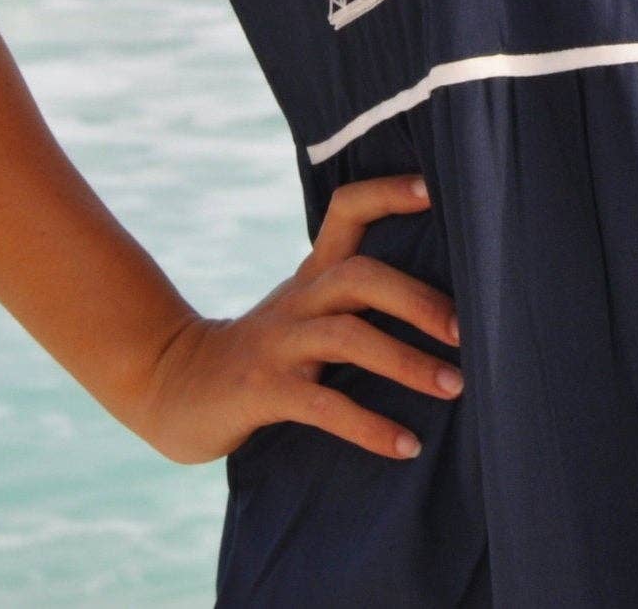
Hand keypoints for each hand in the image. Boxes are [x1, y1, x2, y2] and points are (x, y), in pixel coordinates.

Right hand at [123, 173, 463, 464]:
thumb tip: (446, 303)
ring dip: (407, 363)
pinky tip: (406, 446)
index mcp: (313, 275)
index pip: (347, 210)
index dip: (388, 193)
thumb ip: (354, 299)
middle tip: (466, 332)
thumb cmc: (261, 352)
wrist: (171, 385)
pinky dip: (370, 427)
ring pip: (348, 338)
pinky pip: (323, 407)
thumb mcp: (304, 311)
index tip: (434, 191)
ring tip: (454, 387)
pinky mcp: (263, 392)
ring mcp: (278, 345)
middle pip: (362, 276)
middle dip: (419, 300)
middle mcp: (299, 300)